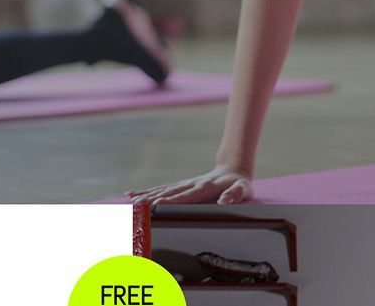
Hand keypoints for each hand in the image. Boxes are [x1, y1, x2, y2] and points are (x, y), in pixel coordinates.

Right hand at [127, 164, 253, 204]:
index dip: (172, 200)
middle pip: (169, 192)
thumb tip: (224, 201)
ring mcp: (184, 184)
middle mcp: (191, 184)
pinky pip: (161, 189)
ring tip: (131, 201)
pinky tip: (132, 194)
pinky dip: (146, 192)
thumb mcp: (243, 189)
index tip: (158, 203)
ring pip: (162, 190)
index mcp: (204, 187)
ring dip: (146, 196)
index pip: (186, 195)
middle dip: (153, 199)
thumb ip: (235, 194)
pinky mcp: (181, 186)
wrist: (233, 170)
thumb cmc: (239, 184)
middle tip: (138, 205)